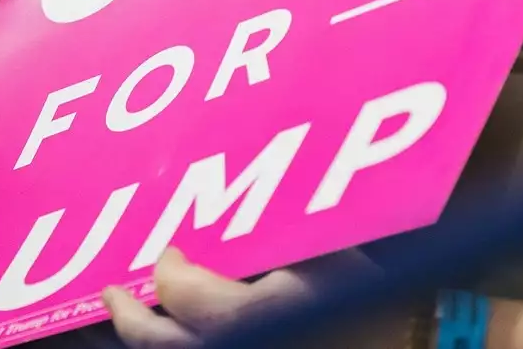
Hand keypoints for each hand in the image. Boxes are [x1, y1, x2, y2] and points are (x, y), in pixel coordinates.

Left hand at [102, 248, 401, 347]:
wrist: (409, 346)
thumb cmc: (380, 298)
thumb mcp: (335, 250)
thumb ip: (284, 227)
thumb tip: (236, 191)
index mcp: (262, 313)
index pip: (183, 295)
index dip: (168, 269)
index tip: (171, 250)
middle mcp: (243, 347)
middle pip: (163, 347)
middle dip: (131, 319)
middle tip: (113, 293)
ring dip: (147, 342)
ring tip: (129, 321)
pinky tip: (174, 339)